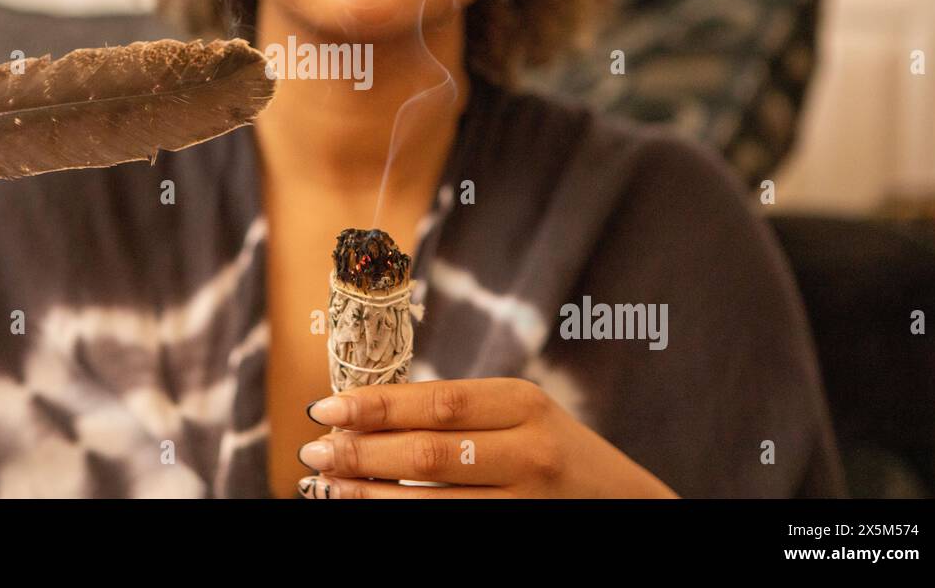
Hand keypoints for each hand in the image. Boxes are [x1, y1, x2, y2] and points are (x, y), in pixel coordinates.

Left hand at [295, 376, 679, 497]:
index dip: (376, 407)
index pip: (437, 402)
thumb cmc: (551, 450)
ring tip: (326, 486)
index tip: (325, 409)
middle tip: (313, 450)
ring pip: (430, 502)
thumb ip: (457, 412)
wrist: (621, 502)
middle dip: (361, 452)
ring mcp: (526, 501)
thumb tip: (365, 414)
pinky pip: (448, 530)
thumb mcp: (517, 414)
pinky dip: (400, 520)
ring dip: (369, 494)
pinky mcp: (518, 533)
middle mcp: (529, 451)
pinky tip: (368, 511)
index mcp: (524, 402)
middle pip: (428, 452)